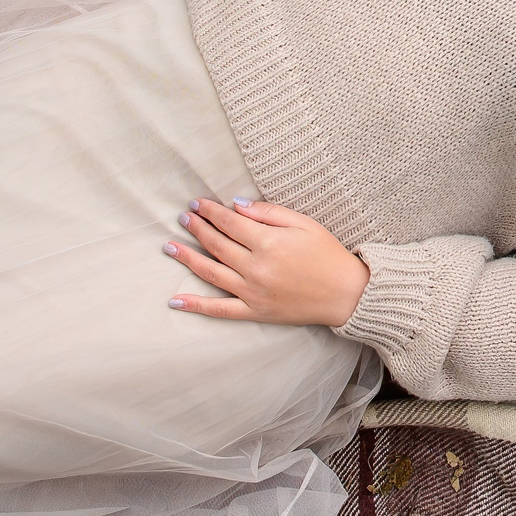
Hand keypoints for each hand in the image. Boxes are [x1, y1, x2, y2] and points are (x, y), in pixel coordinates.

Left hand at [166, 196, 369, 326]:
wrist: (345, 293)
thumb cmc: (327, 254)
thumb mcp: (303, 223)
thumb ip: (268, 213)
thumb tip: (236, 205)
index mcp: (268, 242)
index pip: (230, 223)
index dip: (211, 211)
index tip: (196, 203)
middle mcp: (256, 268)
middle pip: (217, 244)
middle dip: (197, 228)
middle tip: (183, 218)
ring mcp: (253, 292)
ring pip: (211, 272)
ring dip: (188, 258)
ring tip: (169, 246)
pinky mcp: (255, 311)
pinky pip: (220, 310)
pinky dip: (196, 306)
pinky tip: (175, 300)